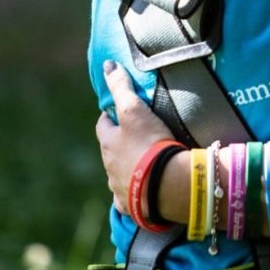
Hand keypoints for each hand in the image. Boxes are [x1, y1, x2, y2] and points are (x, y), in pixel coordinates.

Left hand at [95, 60, 179, 217]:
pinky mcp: (131, 205)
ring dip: (127, 168)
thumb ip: (121, 86)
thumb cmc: (150, 143)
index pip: (103, 125)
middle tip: (136, 137)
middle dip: (119, 144)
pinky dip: (133, 192)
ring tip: (144, 163)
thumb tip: (107, 65)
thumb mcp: (135, 110)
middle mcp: (109, 165)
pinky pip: (128, 198)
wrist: (167, 184)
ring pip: (118, 174)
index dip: (111, 117)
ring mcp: (118, 187)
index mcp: (108, 142)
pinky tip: (143, 190)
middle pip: (111, 150)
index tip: (120, 113)